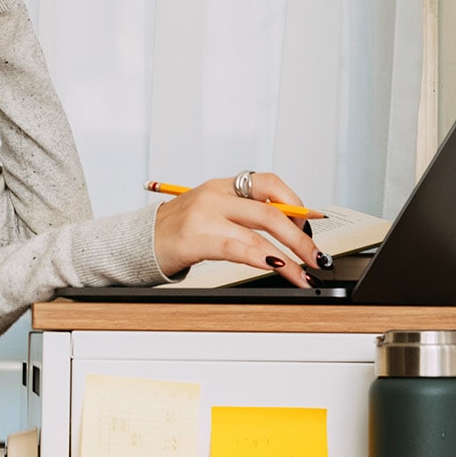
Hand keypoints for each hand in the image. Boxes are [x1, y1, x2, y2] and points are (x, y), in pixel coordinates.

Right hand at [151, 172, 324, 287]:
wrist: (139, 241)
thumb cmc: (178, 231)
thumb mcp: (212, 212)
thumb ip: (244, 214)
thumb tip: (289, 230)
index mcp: (222, 185)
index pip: (269, 183)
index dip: (296, 203)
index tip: (312, 224)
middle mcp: (216, 194)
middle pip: (271, 212)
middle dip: (301, 238)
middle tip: (317, 257)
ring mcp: (205, 215)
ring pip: (260, 232)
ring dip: (289, 256)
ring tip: (303, 273)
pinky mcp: (196, 237)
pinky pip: (238, 248)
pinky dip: (263, 258)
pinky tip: (278, 268)